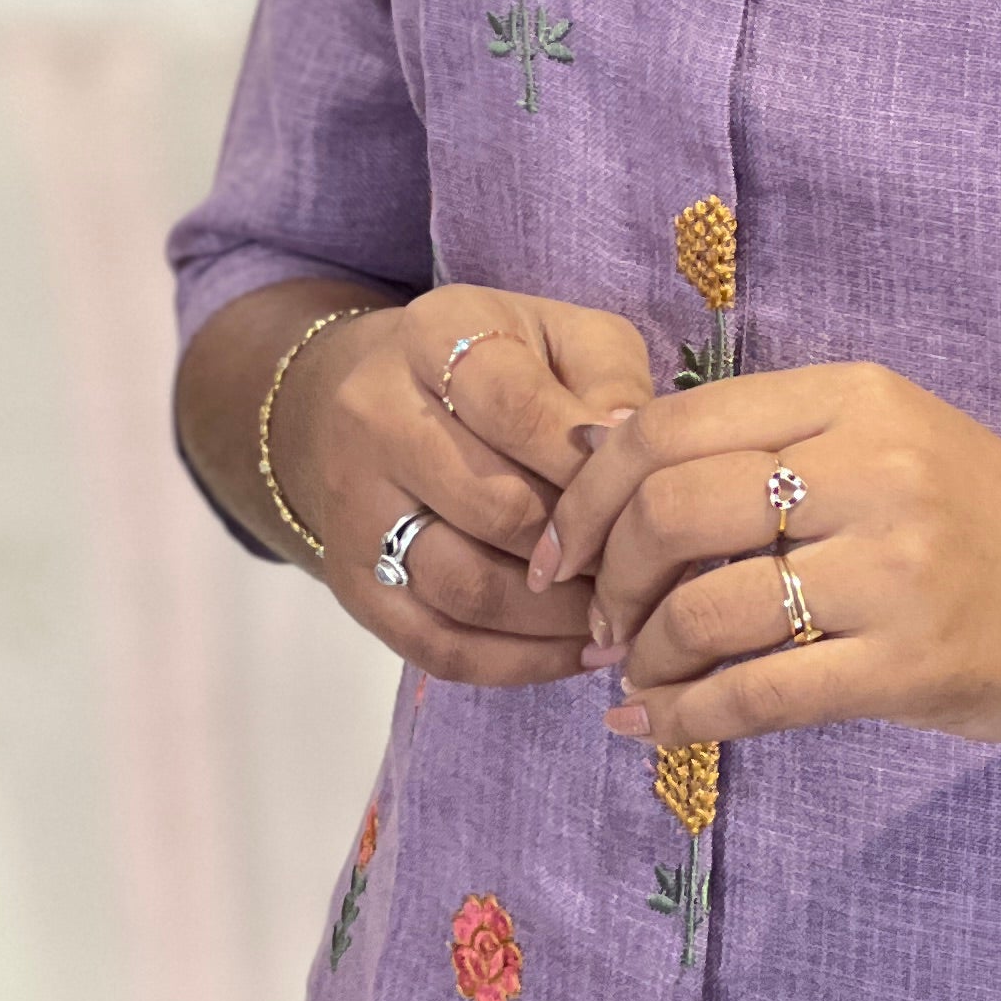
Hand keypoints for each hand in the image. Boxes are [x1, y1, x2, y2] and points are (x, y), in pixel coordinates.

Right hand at [272, 287, 655, 687]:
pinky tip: (579, 653)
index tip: (646, 488)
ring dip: (557, 617)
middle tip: (648, 567)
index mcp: (435, 337)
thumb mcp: (566, 338)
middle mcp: (375, 418)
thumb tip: (629, 447)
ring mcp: (355, 508)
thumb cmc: (506, 365)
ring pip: (464, 588)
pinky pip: (436, 645)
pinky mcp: (352, 583)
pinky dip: (518, 663)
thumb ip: (610, 382)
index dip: (588, 460)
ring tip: (623, 617)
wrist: (378, 399)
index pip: (514, 406)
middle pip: (494, 506)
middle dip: (585, 547)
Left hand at [538, 362, 1000, 754]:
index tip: (562, 547)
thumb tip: (604, 459)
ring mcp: (895, 568)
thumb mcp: (888, 441)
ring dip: (644, 656)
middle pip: (671, 509)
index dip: (589, 492)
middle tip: (599, 622)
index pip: (672, 424)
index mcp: (856, 399)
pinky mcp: (911, 663)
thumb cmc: (987, 520)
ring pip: (705, 608)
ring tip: (638, 675)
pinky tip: (655, 726)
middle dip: (604, 577)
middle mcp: (873, 469)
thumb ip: (769, 444)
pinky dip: (683, 717)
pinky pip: (758, 693)